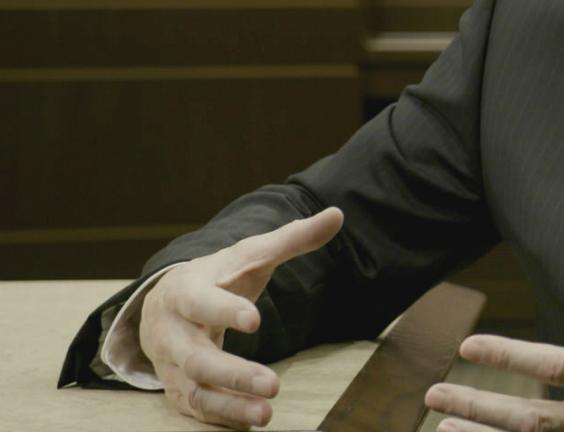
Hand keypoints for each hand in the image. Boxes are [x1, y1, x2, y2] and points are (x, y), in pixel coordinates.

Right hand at [137, 207, 343, 428]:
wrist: (163, 305)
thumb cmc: (217, 276)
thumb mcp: (248, 255)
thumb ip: (292, 239)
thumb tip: (338, 214)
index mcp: (186, 292)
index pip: (202, 302)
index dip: (225, 311)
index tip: (255, 319)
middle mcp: (172, 333)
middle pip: (196, 358)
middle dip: (233, 373)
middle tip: (274, 384)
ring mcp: (171, 367)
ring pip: (195, 392)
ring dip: (230, 405)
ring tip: (267, 414)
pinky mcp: (178, 392)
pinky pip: (196, 411)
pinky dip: (222, 419)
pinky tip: (251, 422)